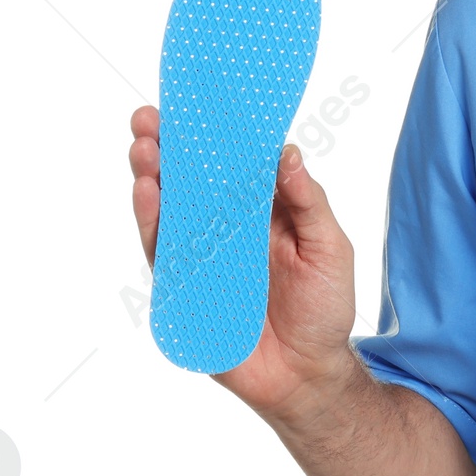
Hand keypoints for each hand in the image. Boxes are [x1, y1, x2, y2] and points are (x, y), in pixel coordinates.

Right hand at [128, 105, 358, 419]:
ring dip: (154, 177)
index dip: (211, 134)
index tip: (195, 101)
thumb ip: (308, 202)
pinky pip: (163, 251)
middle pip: (189, 180)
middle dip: (168, 148)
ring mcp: (202, 256)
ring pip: (169, 209)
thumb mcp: (330, 248)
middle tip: (150, 117)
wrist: (309, 374)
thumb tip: (286, 152)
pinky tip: (149, 192)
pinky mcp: (185, 288)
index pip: (231, 164)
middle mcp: (226, 228)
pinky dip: (154, 221)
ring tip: (145, 148)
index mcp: (262, 211)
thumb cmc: (325, 308)